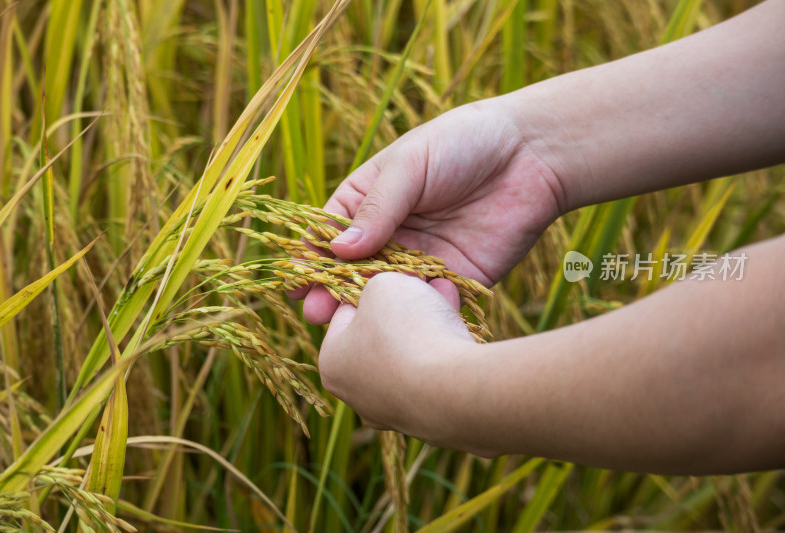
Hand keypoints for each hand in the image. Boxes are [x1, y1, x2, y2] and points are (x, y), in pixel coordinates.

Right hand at [298, 97, 563, 323]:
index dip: (311, 258)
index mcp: (367, 202)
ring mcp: (421, 261)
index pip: (328, 235)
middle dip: (333, 294)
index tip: (296, 280)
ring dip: (370, 313)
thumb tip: (338, 250)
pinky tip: (406, 322)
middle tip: (318, 315)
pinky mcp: (455, 281)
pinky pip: (429, 305)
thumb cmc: (462, 143)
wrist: (532, 154)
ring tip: (353, 327)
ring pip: (386, 295)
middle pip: (351, 272)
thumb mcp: (410, 165)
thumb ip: (377, 208)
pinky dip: (416, 316)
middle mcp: (389, 236)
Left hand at [319, 273, 492, 453]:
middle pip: (381, 334)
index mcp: (331, 362)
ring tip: (447, 295)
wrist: (454, 390)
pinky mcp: (430, 421)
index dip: (372, 286)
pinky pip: (435, 374)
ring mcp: (394, 412)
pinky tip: (462, 328)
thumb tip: (391, 291)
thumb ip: (378, 282)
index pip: (346, 312)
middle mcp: (357, 393)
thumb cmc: (405, 330)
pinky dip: (446, 349)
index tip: (394, 273)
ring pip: (410, 353)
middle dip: (404, 306)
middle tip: (426, 284)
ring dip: (429, 323)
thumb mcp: (383, 284)